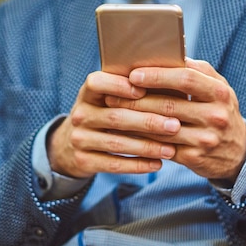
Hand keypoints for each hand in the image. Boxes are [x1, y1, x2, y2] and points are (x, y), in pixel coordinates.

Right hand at [46, 71, 181, 178]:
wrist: (71, 146)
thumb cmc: (103, 115)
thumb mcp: (106, 99)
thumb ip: (129, 89)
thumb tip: (170, 81)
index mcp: (88, 94)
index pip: (96, 83)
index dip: (118, 85)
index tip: (143, 90)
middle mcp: (80, 115)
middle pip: (115, 117)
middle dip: (148, 122)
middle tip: (175, 125)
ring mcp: (79, 139)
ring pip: (117, 143)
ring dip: (147, 147)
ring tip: (171, 149)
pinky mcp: (83, 161)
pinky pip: (114, 165)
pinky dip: (138, 165)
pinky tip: (157, 164)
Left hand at [104, 59, 245, 181]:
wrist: (238, 152)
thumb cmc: (219, 110)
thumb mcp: (217, 88)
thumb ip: (195, 71)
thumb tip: (164, 52)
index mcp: (220, 92)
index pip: (186, 79)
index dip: (158, 76)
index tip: (134, 75)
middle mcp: (215, 116)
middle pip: (169, 104)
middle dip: (137, 99)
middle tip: (112, 95)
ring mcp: (206, 139)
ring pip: (162, 128)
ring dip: (134, 121)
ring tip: (114, 113)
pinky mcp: (195, 158)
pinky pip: (162, 147)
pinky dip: (142, 139)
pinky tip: (126, 133)